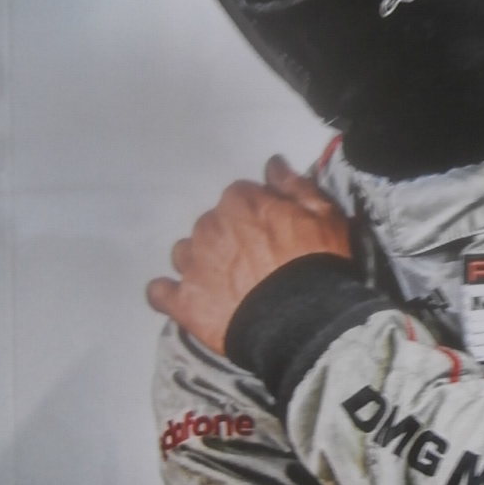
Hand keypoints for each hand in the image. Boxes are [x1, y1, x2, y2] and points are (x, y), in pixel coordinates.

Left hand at [147, 156, 350, 354]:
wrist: (303, 321)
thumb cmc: (317, 263)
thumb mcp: (323, 215)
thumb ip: (294, 185)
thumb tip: (272, 164)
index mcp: (240, 203)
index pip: (239, 196)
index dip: (256, 214)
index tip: (271, 232)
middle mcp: (209, 227)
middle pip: (211, 224)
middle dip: (228, 237)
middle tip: (254, 261)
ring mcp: (192, 265)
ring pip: (185, 253)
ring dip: (200, 262)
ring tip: (225, 284)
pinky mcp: (183, 302)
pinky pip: (160, 293)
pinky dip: (169, 294)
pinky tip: (186, 299)